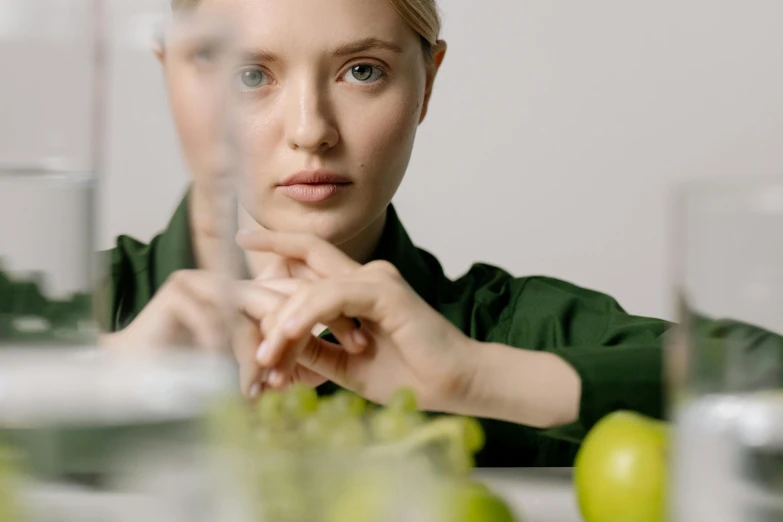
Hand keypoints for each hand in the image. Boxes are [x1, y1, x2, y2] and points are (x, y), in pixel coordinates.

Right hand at [100, 269, 359, 396]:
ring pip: (256, 309)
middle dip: (306, 334)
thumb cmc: (198, 378)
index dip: (335, 316)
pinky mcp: (184, 288)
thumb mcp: (259, 366)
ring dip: (267, 352)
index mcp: (257, 293)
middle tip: (327, 368)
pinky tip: (244, 387)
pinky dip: (234, 355)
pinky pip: (221, 318)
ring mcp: (212, 279)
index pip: (305, 293)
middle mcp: (238, 280)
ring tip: (276, 388)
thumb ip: (295, 354)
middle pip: (286, 297)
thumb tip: (344, 357)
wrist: (136, 384)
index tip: (361, 346)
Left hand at [238, 230, 478, 412]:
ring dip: (283, 324)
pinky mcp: (384, 290)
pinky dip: (307, 316)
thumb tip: (276, 343)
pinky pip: (333, 297)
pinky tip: (288, 336)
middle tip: (243, 275)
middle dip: (269, 267)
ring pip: (311, 288)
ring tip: (266, 359)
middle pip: (306, 256)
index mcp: (357, 289)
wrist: (455, 384)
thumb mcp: (346, 365)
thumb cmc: (409, 375)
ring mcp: (375, 278)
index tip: (242, 248)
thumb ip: (315, 350)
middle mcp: (365, 275)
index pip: (308, 263)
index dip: (277, 252)